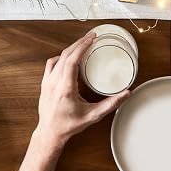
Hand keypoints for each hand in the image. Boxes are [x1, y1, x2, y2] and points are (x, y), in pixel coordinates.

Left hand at [33, 34, 132, 150]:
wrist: (50, 133)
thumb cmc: (69, 125)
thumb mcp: (93, 116)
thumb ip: (111, 104)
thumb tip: (127, 94)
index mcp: (65, 88)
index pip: (72, 60)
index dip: (82, 46)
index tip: (92, 38)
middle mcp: (54, 82)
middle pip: (66, 55)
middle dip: (79, 43)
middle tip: (91, 37)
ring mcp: (47, 82)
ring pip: (58, 58)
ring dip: (70, 49)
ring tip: (82, 44)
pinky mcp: (44, 83)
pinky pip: (51, 64)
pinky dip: (61, 57)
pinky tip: (68, 58)